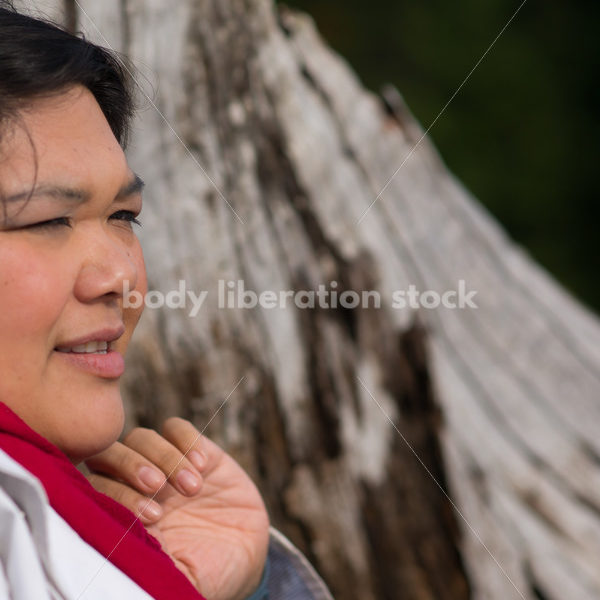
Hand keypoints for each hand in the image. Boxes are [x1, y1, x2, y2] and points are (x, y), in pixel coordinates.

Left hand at [85, 417, 269, 599]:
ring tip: (193, 487)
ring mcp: (166, 465)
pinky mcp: (196, 451)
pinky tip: (203, 466)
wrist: (246, 556)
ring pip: (143, 438)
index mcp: (123, 517)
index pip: (97, 490)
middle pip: (110, 454)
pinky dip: (186, 441)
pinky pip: (177, 428)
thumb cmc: (207, 572)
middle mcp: (138, 487)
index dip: (119, 496)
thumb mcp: (179, 578)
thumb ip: (152, 564)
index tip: (153, 518)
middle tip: (159, 487)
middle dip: (132, 466)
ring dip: (166, 458)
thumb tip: (123, 552)